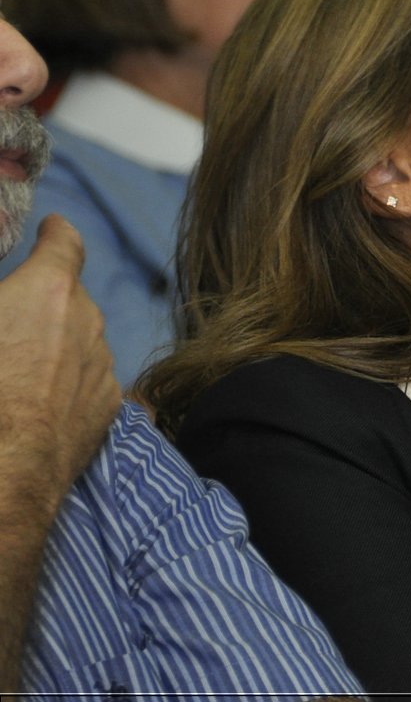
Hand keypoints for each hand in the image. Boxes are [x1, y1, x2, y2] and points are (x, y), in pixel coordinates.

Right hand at [0, 216, 120, 497]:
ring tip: (18, 371)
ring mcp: (103, 365)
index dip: (56, 233)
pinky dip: (68, 382)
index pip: (64, 243)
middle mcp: (87, 320)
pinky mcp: (110, 408)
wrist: (3, 472)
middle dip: (44, 302)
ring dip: (57, 344)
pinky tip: (39, 402)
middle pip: (69, 296)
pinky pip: (88, 380)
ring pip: (82, 340)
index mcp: (47, 290)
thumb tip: (7, 307)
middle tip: (9, 322)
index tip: (52, 229)